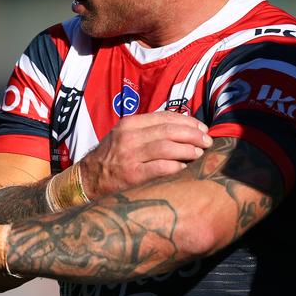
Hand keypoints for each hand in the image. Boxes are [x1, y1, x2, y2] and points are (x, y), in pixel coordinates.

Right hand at [79, 111, 211, 198]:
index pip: (164, 117)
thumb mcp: (125, 135)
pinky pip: (160, 168)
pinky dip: (176, 166)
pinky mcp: (132, 175)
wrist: (88, 178)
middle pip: (169, 131)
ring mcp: (130, 156)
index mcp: (130, 124)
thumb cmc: (112, 156)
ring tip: (199, 153)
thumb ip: (149, 130)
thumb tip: (183, 128)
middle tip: (207, 141)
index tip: (202, 127)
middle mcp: (129, 137)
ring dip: (188, 150)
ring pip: (167, 147)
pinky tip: (184, 168)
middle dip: (193, 134)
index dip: (187, 121)